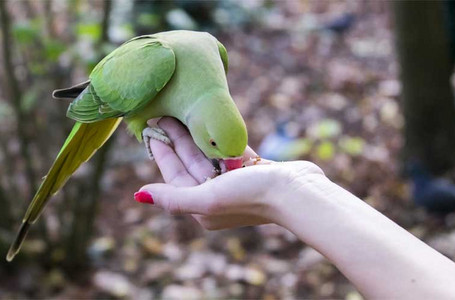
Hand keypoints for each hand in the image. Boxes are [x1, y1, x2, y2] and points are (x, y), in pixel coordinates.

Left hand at [136, 117, 326, 229]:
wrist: (298, 192)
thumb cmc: (252, 195)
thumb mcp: (208, 198)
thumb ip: (173, 198)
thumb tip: (138, 196)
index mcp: (202, 205)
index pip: (174, 174)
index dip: (161, 151)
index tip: (149, 127)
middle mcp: (216, 196)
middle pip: (190, 162)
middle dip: (177, 138)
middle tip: (163, 113)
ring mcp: (234, 183)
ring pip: (208, 154)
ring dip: (195, 134)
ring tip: (182, 111)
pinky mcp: (251, 170)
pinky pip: (228, 151)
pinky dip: (219, 137)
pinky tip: (210, 122)